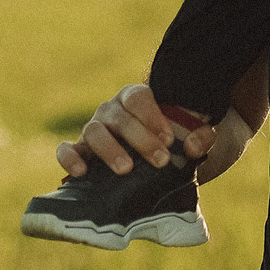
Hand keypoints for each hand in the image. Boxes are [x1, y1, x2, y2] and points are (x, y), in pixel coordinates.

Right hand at [54, 84, 213, 177]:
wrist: (160, 164)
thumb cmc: (178, 146)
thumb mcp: (196, 140)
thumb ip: (202, 138)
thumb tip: (192, 145)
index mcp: (137, 99)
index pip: (138, 97)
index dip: (152, 116)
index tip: (169, 139)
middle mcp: (112, 111)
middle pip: (119, 117)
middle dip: (140, 138)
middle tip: (160, 161)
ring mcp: (94, 130)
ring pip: (92, 130)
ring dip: (109, 149)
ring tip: (126, 169)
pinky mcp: (81, 153)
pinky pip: (67, 150)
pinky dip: (69, 158)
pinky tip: (81, 172)